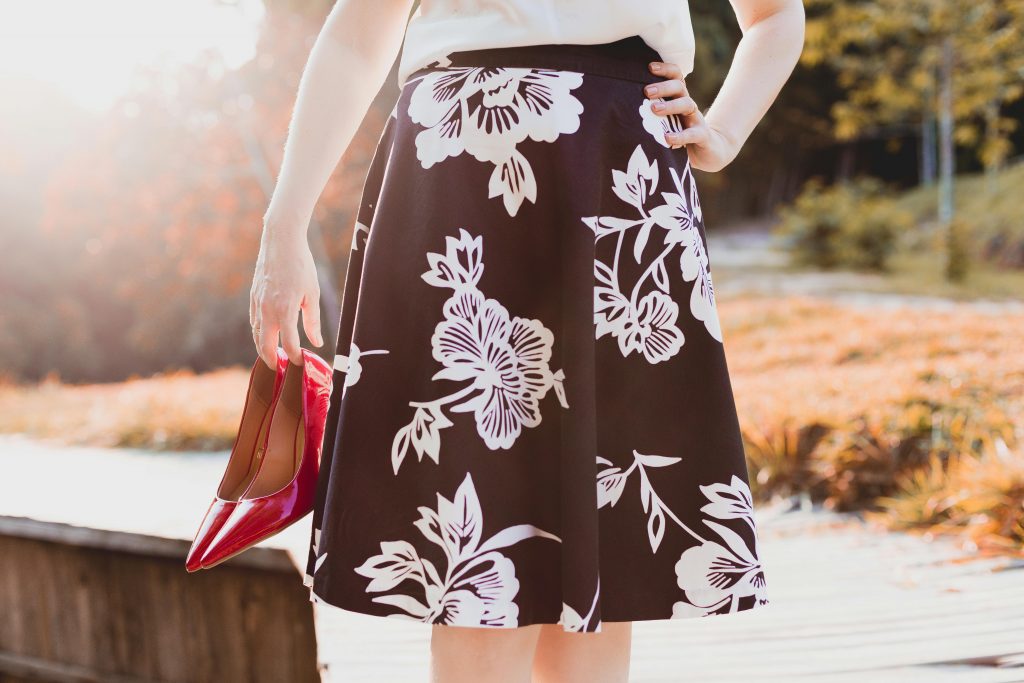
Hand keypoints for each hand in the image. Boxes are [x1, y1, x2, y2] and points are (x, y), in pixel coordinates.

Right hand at [250, 226, 323, 369]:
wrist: (280, 242)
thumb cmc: (301, 266)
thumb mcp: (313, 294)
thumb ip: (312, 321)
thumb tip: (317, 342)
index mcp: (285, 310)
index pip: (289, 344)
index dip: (295, 357)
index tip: (301, 364)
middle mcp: (267, 310)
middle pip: (264, 345)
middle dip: (271, 360)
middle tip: (278, 369)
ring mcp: (257, 303)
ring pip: (256, 333)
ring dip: (262, 347)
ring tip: (271, 356)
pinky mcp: (253, 296)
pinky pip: (254, 320)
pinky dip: (258, 332)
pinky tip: (265, 334)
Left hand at [645, 61, 738, 171]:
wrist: (708, 150)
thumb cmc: (680, 133)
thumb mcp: (665, 121)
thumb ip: (650, 114)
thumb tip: (623, 109)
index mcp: (678, 98)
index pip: (676, 77)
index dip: (665, 69)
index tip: (650, 67)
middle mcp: (687, 105)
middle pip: (679, 87)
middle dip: (663, 87)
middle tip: (646, 91)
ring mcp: (696, 119)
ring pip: (687, 105)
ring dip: (670, 105)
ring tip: (654, 109)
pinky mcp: (702, 136)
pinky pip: (692, 133)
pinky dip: (680, 136)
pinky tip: (667, 138)